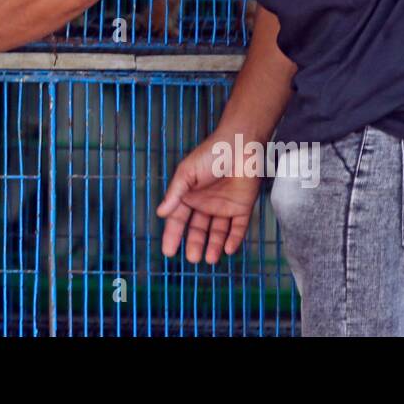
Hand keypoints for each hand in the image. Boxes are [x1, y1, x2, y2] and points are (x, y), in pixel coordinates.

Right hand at [157, 132, 262, 263]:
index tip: (168, 252)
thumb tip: (160, 212)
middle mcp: (206, 204)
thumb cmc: (211, 154)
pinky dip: (234, 239)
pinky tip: (228, 250)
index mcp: (189, 195)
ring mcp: (224, 207)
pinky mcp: (243, 207)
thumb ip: (175, 193)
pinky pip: (238, 228)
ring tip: (209, 259)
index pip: (178, 219)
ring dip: (214, 246)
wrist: (240, 144)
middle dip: (195, 244)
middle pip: (198, 229)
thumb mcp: (187, 172)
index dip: (173, 235)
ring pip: (218, 232)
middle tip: (192, 258)